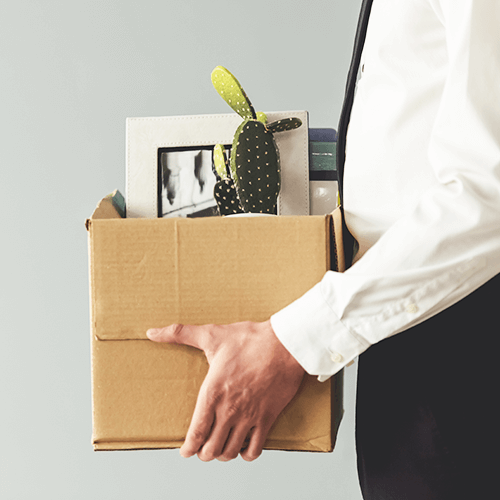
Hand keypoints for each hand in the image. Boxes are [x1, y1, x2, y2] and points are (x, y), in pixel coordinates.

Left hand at [147, 320, 304, 461]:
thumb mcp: (212, 335)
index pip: (196, 432)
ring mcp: (249, 416)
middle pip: (211, 449)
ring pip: (231, 451)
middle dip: (204, 453)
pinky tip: (244, 446)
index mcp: (212, 392)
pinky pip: (256, 449)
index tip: (185, 451)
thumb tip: (152, 332)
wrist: (284, 344)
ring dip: (223, 454)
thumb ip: (179, 334)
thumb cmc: (249, 339)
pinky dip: (247, 454)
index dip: (188, 448)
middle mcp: (229, 410)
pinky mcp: (267, 418)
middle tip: (202, 449)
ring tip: (221, 447)